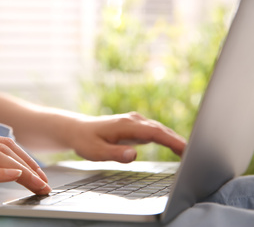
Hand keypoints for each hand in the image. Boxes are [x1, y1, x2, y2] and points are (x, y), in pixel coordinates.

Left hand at [66, 112, 185, 162]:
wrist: (77, 130)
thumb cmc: (86, 141)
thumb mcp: (96, 151)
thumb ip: (115, 153)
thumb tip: (134, 154)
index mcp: (126, 125)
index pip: (155, 132)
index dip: (172, 141)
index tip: (187, 150)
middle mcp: (133, 120)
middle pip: (161, 130)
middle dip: (179, 141)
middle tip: (196, 155)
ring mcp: (135, 122)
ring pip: (160, 130)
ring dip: (174, 139)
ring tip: (190, 153)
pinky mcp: (135, 126)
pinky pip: (154, 131)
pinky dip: (166, 139)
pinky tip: (175, 147)